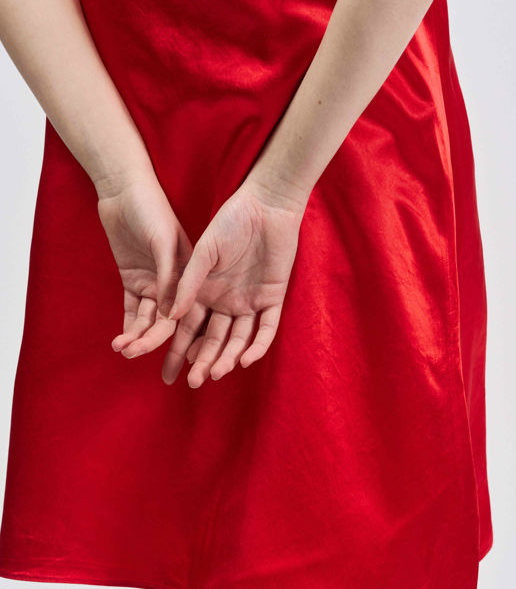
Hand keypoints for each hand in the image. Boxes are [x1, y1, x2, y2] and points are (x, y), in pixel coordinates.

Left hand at [96, 172, 192, 355]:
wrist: (124, 190)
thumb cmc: (150, 209)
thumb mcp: (163, 241)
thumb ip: (169, 276)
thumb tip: (172, 315)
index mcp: (191, 275)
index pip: (189, 312)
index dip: (185, 337)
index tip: (179, 358)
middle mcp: (176, 285)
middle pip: (166, 322)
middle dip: (152, 342)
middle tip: (135, 355)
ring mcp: (154, 284)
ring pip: (147, 319)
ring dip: (136, 335)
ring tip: (122, 349)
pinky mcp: (134, 281)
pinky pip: (132, 309)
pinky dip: (127, 325)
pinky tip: (121, 341)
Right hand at [126, 177, 306, 387]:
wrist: (265, 205)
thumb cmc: (230, 222)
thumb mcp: (203, 252)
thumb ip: (188, 284)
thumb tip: (170, 316)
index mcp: (204, 292)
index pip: (189, 328)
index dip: (179, 350)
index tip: (169, 372)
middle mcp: (225, 302)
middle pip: (213, 340)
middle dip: (204, 362)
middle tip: (194, 382)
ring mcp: (249, 302)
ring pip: (238, 338)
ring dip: (228, 357)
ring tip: (217, 373)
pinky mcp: (273, 299)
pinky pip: (266, 328)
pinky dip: (257, 345)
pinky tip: (246, 359)